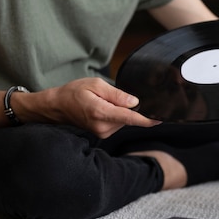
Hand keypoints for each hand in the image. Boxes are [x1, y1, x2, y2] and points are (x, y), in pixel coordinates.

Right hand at [44, 77, 160, 137]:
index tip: (161, 119)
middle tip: (111, 95)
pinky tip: (103, 107)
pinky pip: (118, 122)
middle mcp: (103, 127)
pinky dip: (116, 114)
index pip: (129, 118)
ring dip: (121, 110)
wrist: (57, 107)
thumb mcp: (95, 85)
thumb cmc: (74, 92)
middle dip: (129, 106)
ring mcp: (102, 132)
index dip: (147, 119)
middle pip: (129, 117)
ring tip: (103, 101)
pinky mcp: (103, 134)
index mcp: (101, 113)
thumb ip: (116, 94)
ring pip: (124, 120)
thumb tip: (134, 102)